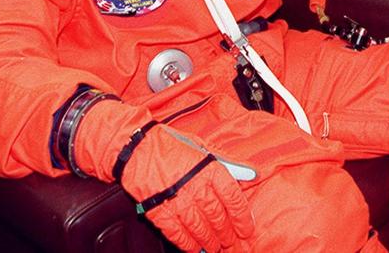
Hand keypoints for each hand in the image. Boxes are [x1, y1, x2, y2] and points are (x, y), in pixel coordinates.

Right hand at [118, 124, 254, 251]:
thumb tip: (252, 174)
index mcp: (209, 168)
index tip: (246, 228)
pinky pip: (176, 232)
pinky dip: (186, 243)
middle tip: (230, 241)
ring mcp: (176, 200)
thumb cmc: (170, 145)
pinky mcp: (158, 210)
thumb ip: (228, 163)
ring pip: (199, 227)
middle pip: (217, 216)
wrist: (136, 148)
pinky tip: (193, 247)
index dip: (242, 216)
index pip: (233, 197)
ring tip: (214, 247)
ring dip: (209, 240)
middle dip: (226, 232)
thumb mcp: (203, 148)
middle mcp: (195, 186)